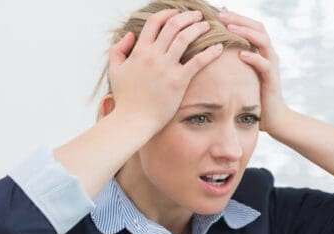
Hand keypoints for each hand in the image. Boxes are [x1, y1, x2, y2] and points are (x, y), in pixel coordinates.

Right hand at [108, 9, 223, 135]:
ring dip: (199, 28)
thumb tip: (130, 35)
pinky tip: (219, 47)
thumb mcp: (115, 70)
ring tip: (207, 26)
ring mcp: (166, 68)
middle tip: (198, 16)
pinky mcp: (178, 81)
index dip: (168, 13)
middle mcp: (153, 56)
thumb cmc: (125, 99)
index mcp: (139, 51)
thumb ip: (118, 50)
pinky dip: (210, 52)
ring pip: (185, 38)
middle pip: (173, 25)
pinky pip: (197, 61)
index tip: (177, 12)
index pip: (155, 22)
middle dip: (188, 17)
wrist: (132, 121)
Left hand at [219, 10, 288, 136]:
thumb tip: (206, 56)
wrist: (273, 119)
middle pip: (256, 27)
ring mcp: (272, 64)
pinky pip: (265, 64)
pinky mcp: (272, 79)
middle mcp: (268, 53)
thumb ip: (229, 63)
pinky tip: (241, 54)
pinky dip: (254, 57)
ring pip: (262, 40)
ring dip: (245, 33)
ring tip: (229, 29)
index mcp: (259, 50)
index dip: (234, 17)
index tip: (214, 13)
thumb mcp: (238, 77)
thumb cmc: (251, 97)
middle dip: (238, 19)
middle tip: (219, 15)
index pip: (248, 25)